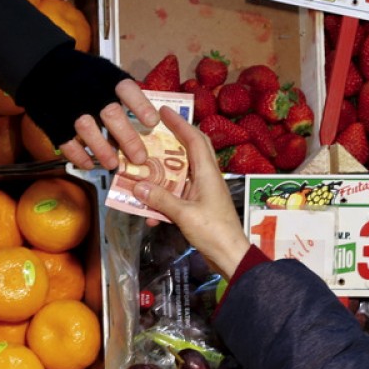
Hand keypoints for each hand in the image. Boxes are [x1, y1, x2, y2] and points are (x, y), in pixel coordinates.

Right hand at [60, 79, 158, 169]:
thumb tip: (147, 122)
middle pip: (110, 114)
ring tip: (113, 164)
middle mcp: (88, 90)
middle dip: (127, 138)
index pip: (126, 89)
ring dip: (102, 149)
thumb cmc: (83, 75)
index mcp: (105, 76)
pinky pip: (65, 140)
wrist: (42, 68)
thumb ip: (121, 94)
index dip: (140, 106)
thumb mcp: (103, 73)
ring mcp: (68, 105)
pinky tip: (89, 164)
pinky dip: (78, 155)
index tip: (152, 123)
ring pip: (87, 129)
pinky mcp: (52, 120)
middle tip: (139, 157)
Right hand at [131, 107, 249, 277]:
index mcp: (208, 173)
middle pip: (191, 150)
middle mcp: (207, 178)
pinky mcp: (199, 206)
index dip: (180, 123)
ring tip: (144, 168)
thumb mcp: (184, 215)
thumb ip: (160, 199)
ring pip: (182, 173)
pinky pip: (178, 194)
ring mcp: (204, 192)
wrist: (230, 257)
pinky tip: (149, 212)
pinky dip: (164, 198)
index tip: (164, 111)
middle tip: (153, 132)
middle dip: (173, 140)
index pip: (194, 139)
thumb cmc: (214, 232)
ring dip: (164, 172)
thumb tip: (137, 186)